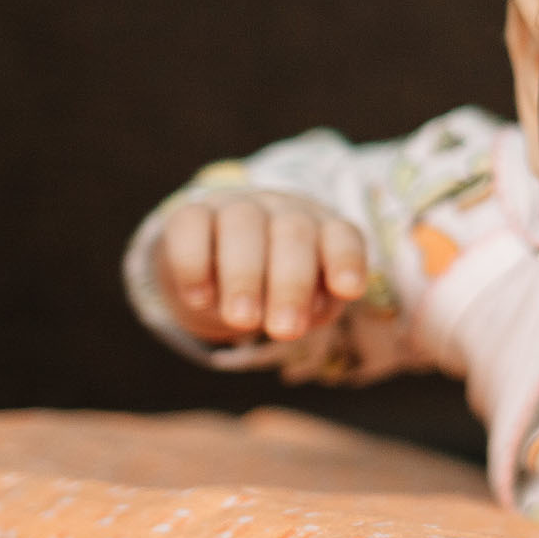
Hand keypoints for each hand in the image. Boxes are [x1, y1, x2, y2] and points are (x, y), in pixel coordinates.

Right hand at [156, 189, 368, 344]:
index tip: (348, 291)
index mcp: (321, 230)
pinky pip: (191, 225)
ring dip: (244, 276)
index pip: (341, 236)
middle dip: (291, 283)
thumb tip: (308, 313)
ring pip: (243, 224)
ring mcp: (235, 207)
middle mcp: (282, 211)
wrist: (215, 272)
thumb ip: (313, 307)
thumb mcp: (304, 304)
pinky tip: (200, 299)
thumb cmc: (275, 292)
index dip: (346, 260)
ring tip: (243, 321)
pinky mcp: (190, 214)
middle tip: (284, 330)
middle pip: (293, 233)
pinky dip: (194, 263)